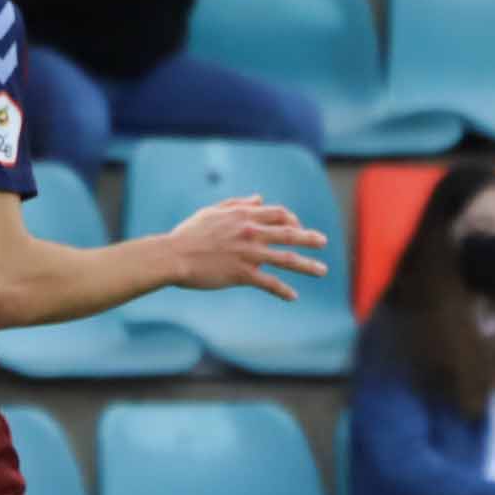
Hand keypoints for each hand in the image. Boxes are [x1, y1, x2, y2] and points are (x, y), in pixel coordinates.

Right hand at [159, 194, 328, 301]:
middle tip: (323, 242)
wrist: (172, 256)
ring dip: (307, 266)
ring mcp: (248, 253)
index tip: (297, 228)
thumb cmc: (188, 234)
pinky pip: (269, 283)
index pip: (278, 214)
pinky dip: (283, 291)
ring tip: (322, 271)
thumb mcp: (212, 212)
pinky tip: (293, 296)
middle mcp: (250, 232)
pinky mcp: (242, 273)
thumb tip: (259, 198)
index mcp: (243, 215)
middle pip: (289, 234)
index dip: (292, 219)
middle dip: (310, 238)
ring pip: (287, 259)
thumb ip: (237, 203)